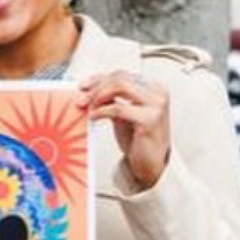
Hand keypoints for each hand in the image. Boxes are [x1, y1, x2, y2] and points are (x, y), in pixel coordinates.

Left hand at [76, 69, 170, 189]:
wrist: (151, 165)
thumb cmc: (139, 140)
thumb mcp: (124, 114)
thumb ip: (112, 99)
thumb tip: (88, 89)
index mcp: (153, 88)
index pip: (122, 74)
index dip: (99, 78)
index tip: (83, 85)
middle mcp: (157, 93)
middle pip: (119, 77)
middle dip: (96, 87)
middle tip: (81, 99)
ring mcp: (156, 105)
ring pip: (119, 86)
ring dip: (98, 96)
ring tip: (89, 108)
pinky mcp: (150, 119)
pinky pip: (118, 108)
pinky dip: (102, 111)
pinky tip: (94, 117)